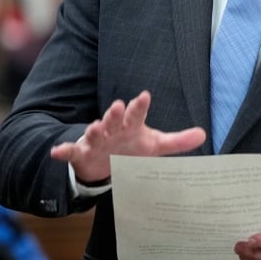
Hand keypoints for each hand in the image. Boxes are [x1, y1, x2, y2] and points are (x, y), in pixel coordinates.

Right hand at [49, 90, 205, 181]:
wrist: (104, 163)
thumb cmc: (132, 148)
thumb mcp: (155, 146)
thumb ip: (177, 141)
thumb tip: (203, 135)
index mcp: (131, 126)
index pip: (137, 114)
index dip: (140, 106)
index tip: (145, 96)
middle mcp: (112, 129)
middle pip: (114, 119)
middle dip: (115, 114)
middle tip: (119, 105)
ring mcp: (96, 140)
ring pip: (94, 133)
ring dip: (94, 130)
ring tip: (95, 126)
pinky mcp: (81, 153)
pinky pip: (71, 152)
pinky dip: (63, 151)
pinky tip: (56, 152)